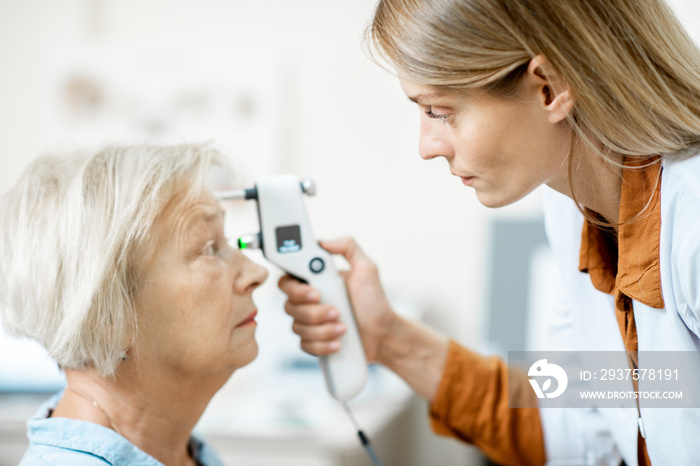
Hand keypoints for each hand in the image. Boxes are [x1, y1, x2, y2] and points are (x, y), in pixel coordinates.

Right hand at [278, 237, 395, 362]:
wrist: (383, 333)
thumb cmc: (373, 301)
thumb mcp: (366, 269)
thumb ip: (348, 247)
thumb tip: (325, 242)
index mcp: (315, 281)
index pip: (288, 281)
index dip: (295, 288)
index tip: (315, 292)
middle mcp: (307, 301)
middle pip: (289, 306)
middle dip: (313, 311)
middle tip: (336, 311)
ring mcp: (309, 322)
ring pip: (297, 327)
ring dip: (322, 329)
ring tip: (343, 327)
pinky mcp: (313, 341)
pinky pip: (304, 345)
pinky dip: (322, 345)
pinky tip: (338, 342)